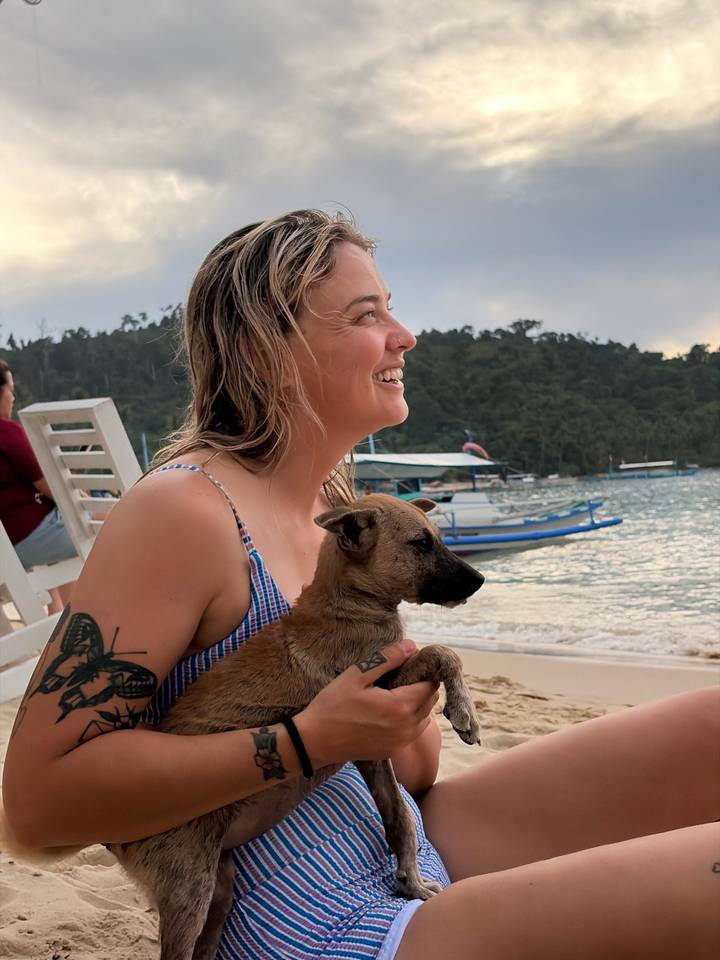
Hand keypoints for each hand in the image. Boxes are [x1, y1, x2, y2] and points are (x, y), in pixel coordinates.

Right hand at [295, 639, 439, 767]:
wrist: (314, 742)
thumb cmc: (333, 705)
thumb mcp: (357, 675)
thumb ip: (387, 659)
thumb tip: (412, 646)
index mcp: (399, 706)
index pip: (430, 685)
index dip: (424, 671)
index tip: (410, 664)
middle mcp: (406, 727)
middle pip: (431, 701)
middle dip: (423, 686)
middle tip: (402, 676)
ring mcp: (400, 742)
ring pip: (425, 718)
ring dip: (418, 704)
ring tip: (396, 693)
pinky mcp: (392, 751)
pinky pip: (413, 732)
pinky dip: (410, 719)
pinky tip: (390, 712)